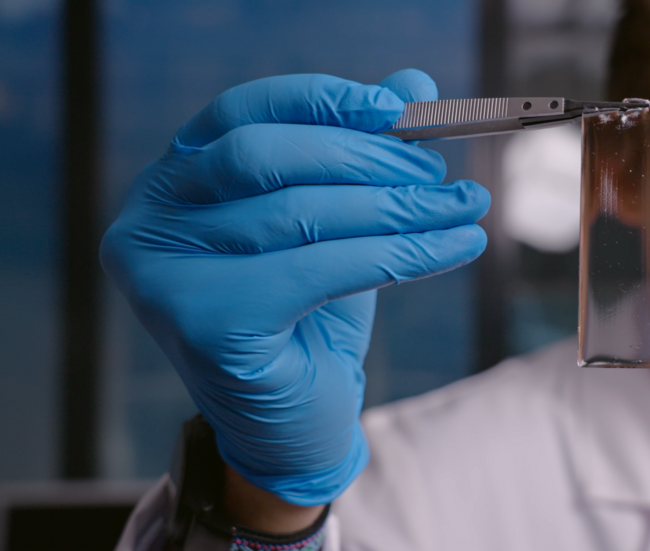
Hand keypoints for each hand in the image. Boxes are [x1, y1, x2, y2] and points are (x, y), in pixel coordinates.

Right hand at [101, 70, 489, 505]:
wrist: (291, 428)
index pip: (241, 113)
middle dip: (366, 159)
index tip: (397, 107)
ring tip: (464, 208)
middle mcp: (148, 224)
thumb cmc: (305, 322)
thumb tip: (412, 81)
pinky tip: (453, 248)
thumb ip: (360, 155)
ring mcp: (165, 276)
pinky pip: (320, 269)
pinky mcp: (205, 323)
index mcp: (170, 185)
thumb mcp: (335, 228)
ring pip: (299, 214)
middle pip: (265, 157)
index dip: (321, 102)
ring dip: (397, 209)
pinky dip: (399, 254)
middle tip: (439, 174)